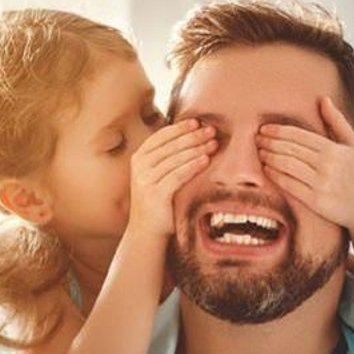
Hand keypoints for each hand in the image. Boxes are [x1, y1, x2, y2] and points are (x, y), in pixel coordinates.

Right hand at [129, 118, 215, 237]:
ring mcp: (145, 180)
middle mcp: (140, 166)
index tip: (197, 122)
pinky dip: (193, 166)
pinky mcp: (155, 193)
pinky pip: (178, 175)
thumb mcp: (158, 175)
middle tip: (211, 130)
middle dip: (193, 136)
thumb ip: (168, 157)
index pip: (161, 136)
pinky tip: (206, 160)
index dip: (179, 128)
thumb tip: (192, 135)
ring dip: (197, 149)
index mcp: (139, 158)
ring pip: (175, 159)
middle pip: (170, 146)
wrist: (146, 231)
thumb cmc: (158, 201)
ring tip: (214, 144)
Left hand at [255, 96, 353, 235]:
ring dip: (269, 157)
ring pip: (287, 165)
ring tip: (260, 153)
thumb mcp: (352, 143)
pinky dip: (275, 175)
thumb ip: (337, 121)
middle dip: (270, 142)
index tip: (265, 129)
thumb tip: (324, 99)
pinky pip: (289, 184)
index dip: (279, 131)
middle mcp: (327, 165)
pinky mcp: (315, 200)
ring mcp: (321, 183)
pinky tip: (267, 170)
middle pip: (290, 149)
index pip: (299, 135)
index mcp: (334, 149)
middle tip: (256, 139)